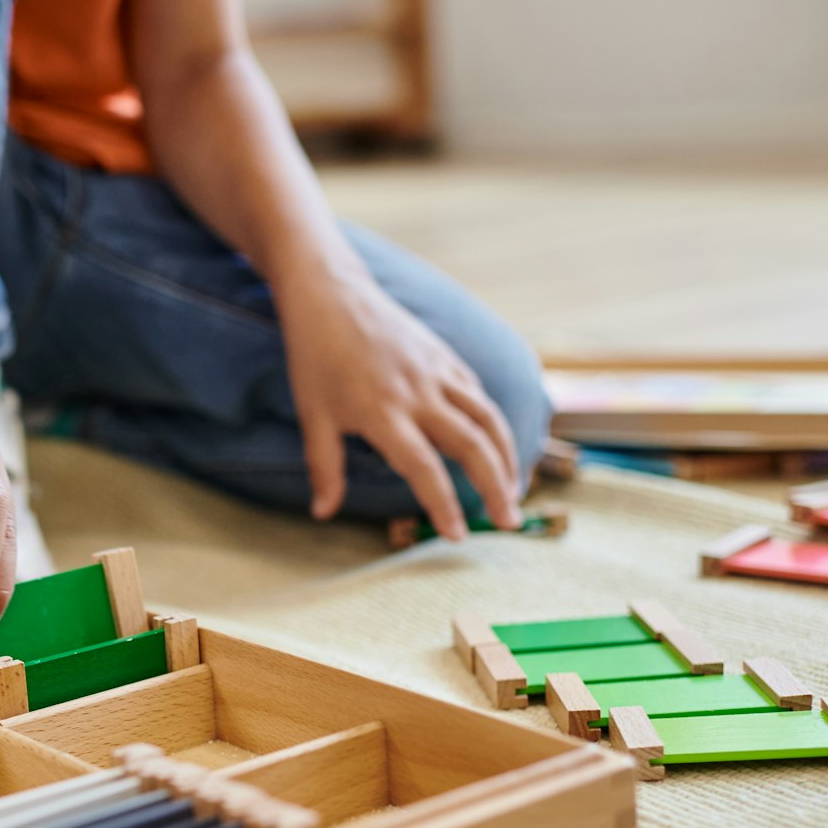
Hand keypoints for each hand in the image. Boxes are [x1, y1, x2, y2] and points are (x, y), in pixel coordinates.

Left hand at [283, 276, 522, 540]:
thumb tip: (322, 513)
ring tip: (515, 491)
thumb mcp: (313, 414)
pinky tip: (496, 447)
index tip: (457, 536)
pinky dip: (493, 424)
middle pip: (472, 445)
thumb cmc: (315, 356)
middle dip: (496, 487)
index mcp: (382, 411)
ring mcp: (437, 371)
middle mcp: (418, 392)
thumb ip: (324, 466)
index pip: (423, 468)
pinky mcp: (445, 356)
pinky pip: (478, 395)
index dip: (444, 505)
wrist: (331, 292)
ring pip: (488, 418)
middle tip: (510, 523)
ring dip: (507, 457)